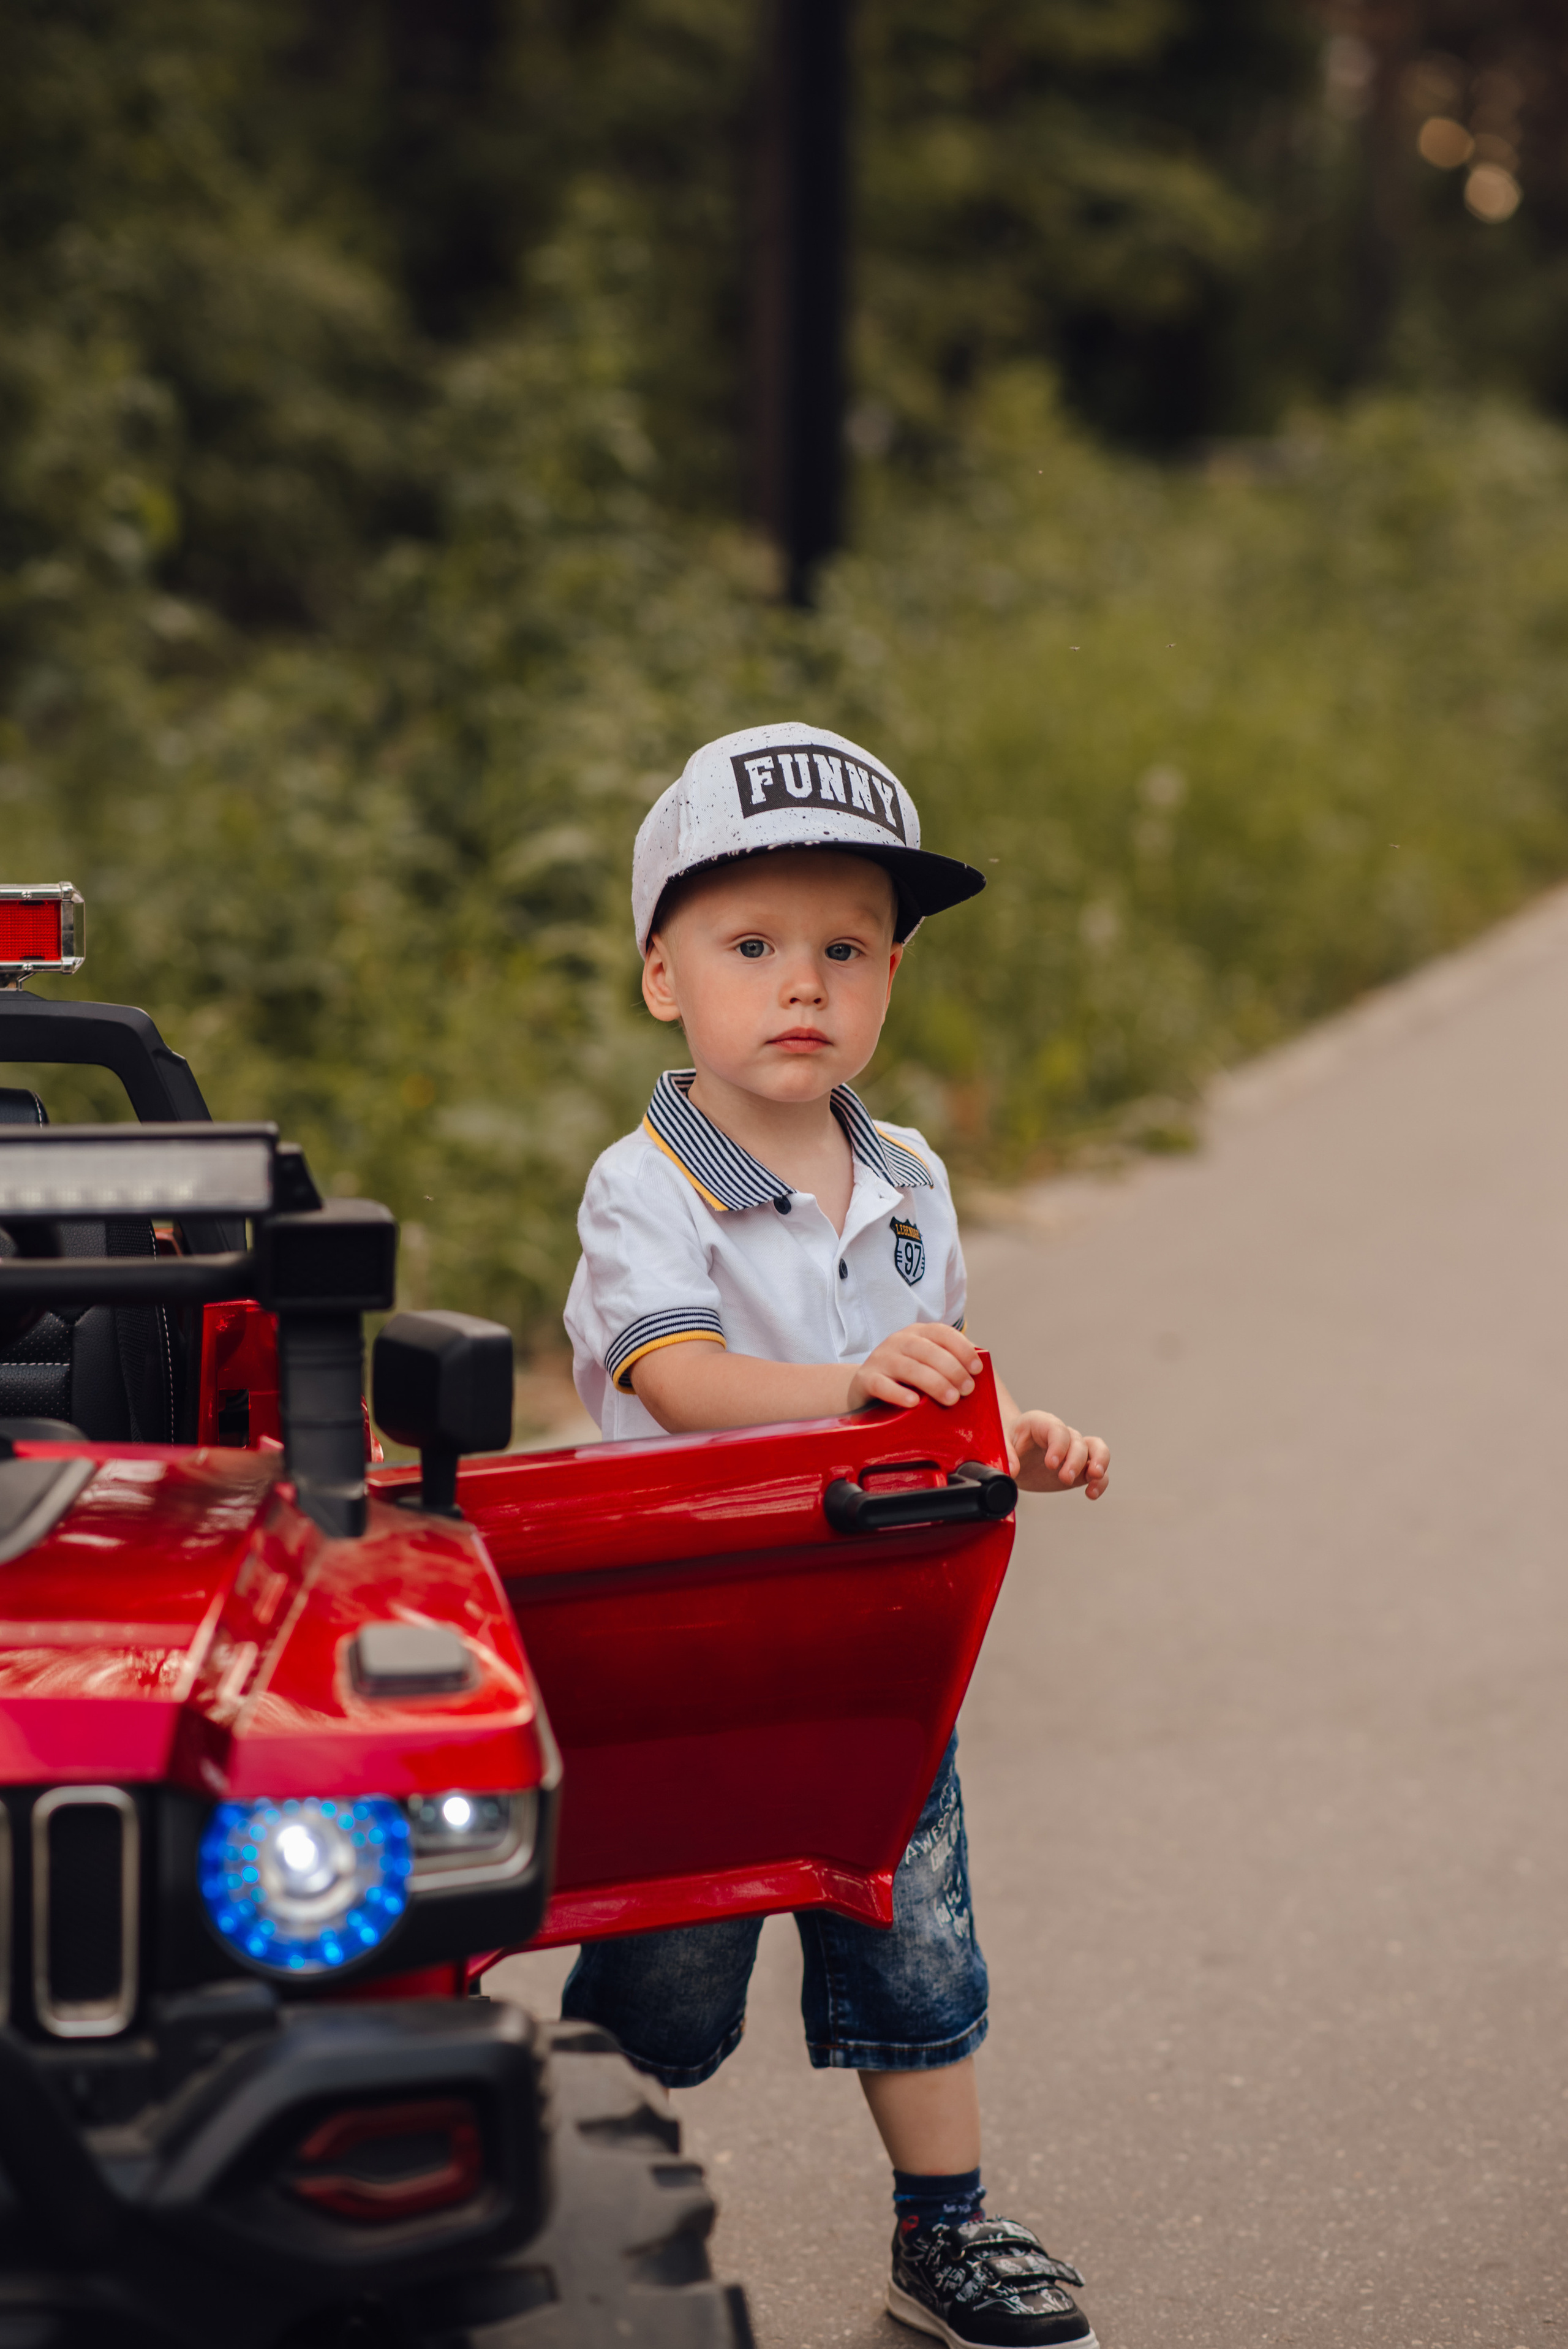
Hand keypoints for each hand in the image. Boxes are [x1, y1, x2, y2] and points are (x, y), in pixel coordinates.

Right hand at [848, 1324, 983, 1410]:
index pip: (943, 1333)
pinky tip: (913, 1403)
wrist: (864, 1386)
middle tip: (967, 1390)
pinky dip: (899, 1393)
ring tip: (951, 1399)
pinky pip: (882, 1385)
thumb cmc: (905, 1378)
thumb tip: (980, 1374)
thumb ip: (949, 1363)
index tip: (977, 1369)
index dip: (962, 1349)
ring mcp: (881, 1358)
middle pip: (928, 1351)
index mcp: (918, 1333)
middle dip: (952, 1370)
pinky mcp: (866, 1379)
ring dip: (934, 1383)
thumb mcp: (926, 1363)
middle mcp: (899, 1341)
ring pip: (909, 1367)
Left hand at [1009, 1411, 1108, 1497]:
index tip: (1051, 1464)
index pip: (1056, 1429)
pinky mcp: (1080, 1468)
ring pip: (1097, 1449)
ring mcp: (1073, 1451)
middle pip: (1078, 1441)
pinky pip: (1098, 1471)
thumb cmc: (1009, 1443)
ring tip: (1094, 1477)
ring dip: (1099, 1463)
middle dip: (1075, 1460)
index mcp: (1041, 1423)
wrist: (1013, 1453)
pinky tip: (1091, 1493)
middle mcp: (1062, 1434)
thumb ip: (1006, 1455)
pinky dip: (1100, 1481)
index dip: (1058, 1445)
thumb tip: (1012, 1470)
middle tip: (1065, 1478)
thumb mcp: (1001, 1444)